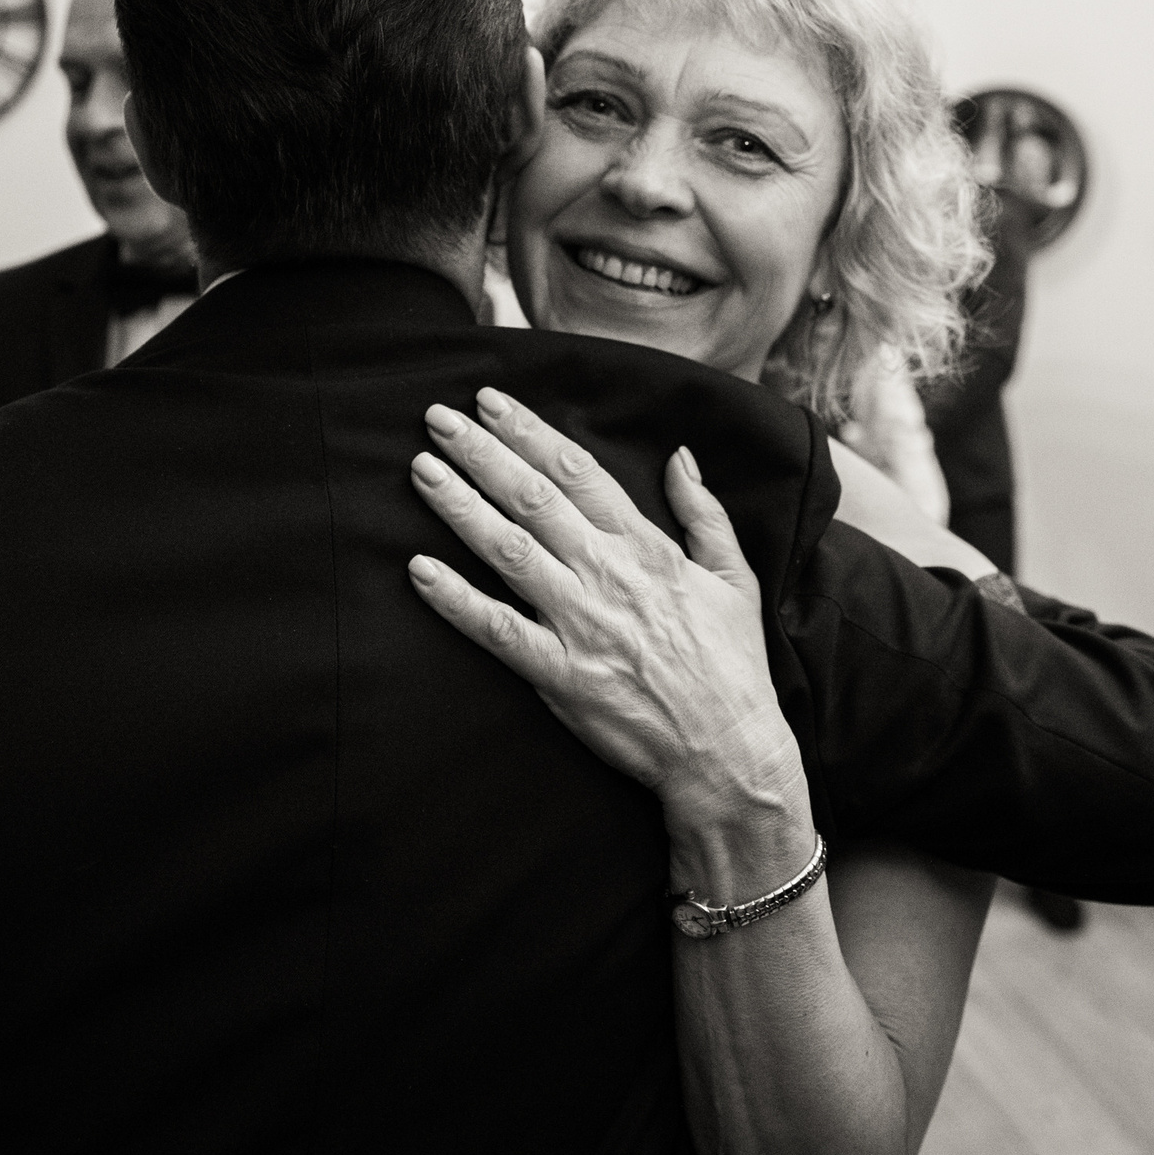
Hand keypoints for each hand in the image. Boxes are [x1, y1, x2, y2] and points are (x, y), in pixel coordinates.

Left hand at [403, 387, 802, 825]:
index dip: (528, 432)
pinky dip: (456, 600)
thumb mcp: (733, 576)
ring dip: (460, 506)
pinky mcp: (559, 674)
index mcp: (646, 547)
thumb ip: (702, 511)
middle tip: (436, 419)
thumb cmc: (731, 664)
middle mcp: (607, 575)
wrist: (727, 750)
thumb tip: (680, 454)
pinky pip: (497, 630)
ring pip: (508, 550)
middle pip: (532, 498)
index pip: (576, 472)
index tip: (490, 403)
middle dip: (480, 453)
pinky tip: (420, 570)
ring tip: (422, 471)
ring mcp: (580, 623)